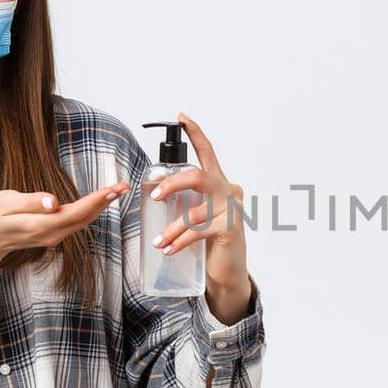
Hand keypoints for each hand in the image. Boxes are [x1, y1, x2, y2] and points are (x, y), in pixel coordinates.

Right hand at [0, 181, 131, 280]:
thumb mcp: (3, 203)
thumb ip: (30, 202)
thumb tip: (53, 202)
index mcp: (39, 225)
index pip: (75, 212)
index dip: (97, 200)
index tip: (114, 189)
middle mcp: (51, 234)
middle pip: (85, 217)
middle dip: (106, 201)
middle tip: (124, 185)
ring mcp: (53, 237)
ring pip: (83, 221)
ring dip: (101, 205)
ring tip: (117, 190)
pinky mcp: (53, 235)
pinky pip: (77, 223)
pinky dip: (91, 211)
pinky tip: (100, 201)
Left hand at [150, 111, 252, 323]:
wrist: (229, 269)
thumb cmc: (211, 239)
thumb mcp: (199, 213)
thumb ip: (187, 200)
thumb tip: (155, 193)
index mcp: (219, 182)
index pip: (207, 152)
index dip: (194, 133)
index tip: (181, 118)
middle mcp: (229, 190)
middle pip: (198, 177)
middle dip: (172, 184)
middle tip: (155, 196)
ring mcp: (232, 209)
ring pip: (194, 212)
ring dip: (171, 228)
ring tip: (157, 241)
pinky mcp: (231, 228)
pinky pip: (198, 232)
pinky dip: (179, 241)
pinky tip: (168, 249)